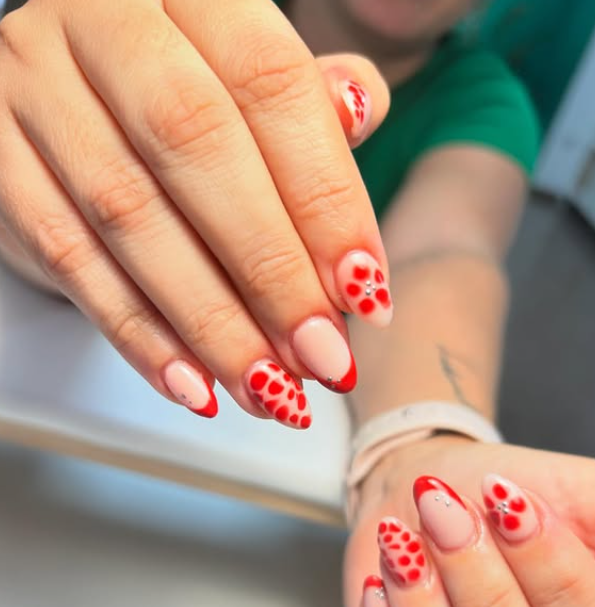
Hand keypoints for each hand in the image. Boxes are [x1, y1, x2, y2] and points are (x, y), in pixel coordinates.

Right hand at [0, 0, 390, 424]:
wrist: (64, 95)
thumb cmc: (177, 96)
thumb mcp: (244, 80)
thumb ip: (305, 100)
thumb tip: (362, 111)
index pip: (271, 84)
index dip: (325, 197)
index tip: (364, 291)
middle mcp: (103, 20)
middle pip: (198, 147)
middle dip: (272, 272)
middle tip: (323, 357)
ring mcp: (37, 86)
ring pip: (131, 215)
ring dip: (211, 322)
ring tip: (270, 389)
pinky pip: (70, 258)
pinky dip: (139, 333)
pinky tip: (193, 384)